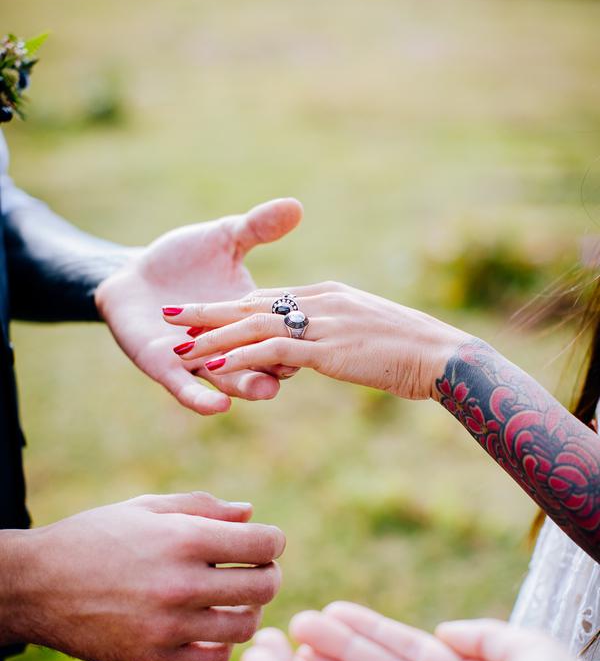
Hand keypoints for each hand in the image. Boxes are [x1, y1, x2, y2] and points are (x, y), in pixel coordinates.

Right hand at [0, 492, 283, 660]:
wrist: (37, 584)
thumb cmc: (95, 536)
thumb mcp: (146, 508)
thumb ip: (203, 507)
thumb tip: (250, 514)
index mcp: (183, 539)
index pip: (263, 544)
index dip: (272, 541)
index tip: (264, 542)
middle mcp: (180, 584)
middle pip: (264, 587)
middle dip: (269, 575)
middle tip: (256, 571)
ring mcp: (168, 626)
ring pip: (245, 627)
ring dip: (249, 611)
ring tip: (235, 600)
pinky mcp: (153, 658)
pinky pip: (215, 658)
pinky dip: (223, 643)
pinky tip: (211, 625)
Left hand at [95, 198, 302, 414]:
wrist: (129, 276)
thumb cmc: (181, 256)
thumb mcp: (224, 238)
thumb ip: (258, 226)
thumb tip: (295, 205)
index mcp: (249, 316)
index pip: (279, 327)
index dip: (295, 333)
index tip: (319, 337)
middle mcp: (230, 344)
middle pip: (261, 359)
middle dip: (278, 367)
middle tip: (299, 370)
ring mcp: (199, 360)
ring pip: (230, 380)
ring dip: (246, 385)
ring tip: (264, 391)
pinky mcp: (166, 369)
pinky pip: (186, 390)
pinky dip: (200, 398)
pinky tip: (215, 406)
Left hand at [163, 281, 468, 399]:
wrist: (443, 356)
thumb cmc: (416, 350)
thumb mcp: (371, 334)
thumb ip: (343, 336)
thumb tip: (329, 348)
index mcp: (328, 296)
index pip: (271, 299)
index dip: (233, 306)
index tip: (203, 311)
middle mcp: (319, 302)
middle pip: (251, 304)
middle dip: (208, 311)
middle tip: (171, 315)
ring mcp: (321, 323)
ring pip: (253, 325)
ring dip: (213, 335)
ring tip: (177, 343)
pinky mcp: (325, 349)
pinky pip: (271, 349)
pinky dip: (239, 355)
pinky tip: (213, 364)